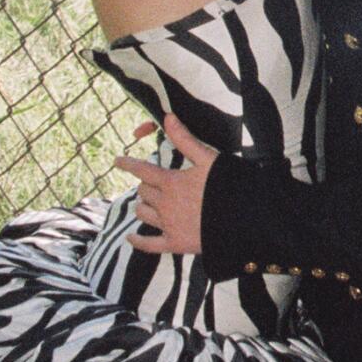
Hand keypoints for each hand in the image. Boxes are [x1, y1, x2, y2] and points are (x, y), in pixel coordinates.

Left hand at [112, 114, 214, 256]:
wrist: (243, 219)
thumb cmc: (228, 186)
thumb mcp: (209, 159)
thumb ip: (185, 140)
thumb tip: (168, 117)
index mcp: (171, 182)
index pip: (142, 170)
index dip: (128, 164)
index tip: (118, 160)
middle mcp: (164, 203)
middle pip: (143, 192)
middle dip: (145, 185)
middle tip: (151, 183)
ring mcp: (168, 225)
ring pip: (142, 213)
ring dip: (143, 206)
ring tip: (148, 204)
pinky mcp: (174, 243)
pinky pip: (148, 244)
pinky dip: (137, 241)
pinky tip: (131, 238)